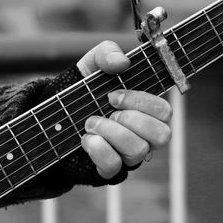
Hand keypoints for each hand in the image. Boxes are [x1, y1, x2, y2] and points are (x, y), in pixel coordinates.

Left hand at [77, 41, 171, 178]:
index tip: (113, 96)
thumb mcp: (93, 64)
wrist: (57, 114)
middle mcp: (143, 135)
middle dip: (130, 119)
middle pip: (161, 135)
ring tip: (90, 123)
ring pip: (138, 151)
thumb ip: (108, 53)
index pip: (164, 111)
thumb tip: (122, 62)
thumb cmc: (85, 89)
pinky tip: (85, 139)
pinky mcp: (108, 169)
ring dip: (111, 132)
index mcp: (146, 111)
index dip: (141, 103)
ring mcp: (127, 155)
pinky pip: (114, 166)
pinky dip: (98, 149)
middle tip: (107, 110)